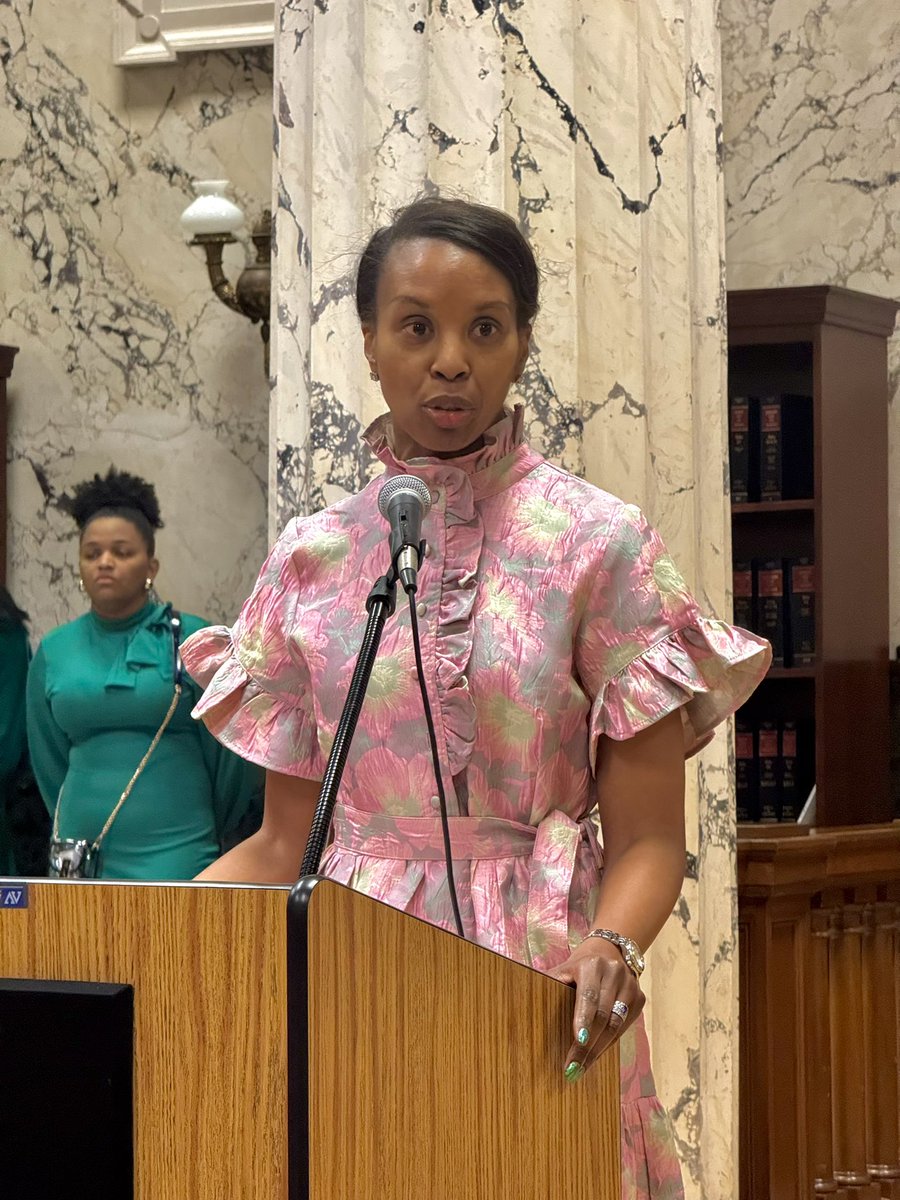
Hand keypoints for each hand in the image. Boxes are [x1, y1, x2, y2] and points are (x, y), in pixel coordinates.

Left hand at [549, 937, 644, 1080]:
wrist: (610, 951)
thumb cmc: (579, 966)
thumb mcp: (563, 969)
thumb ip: (551, 984)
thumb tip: (522, 1003)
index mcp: (592, 965)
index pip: (588, 995)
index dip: (583, 1018)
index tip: (579, 1040)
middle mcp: (614, 974)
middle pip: (603, 1016)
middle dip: (587, 1045)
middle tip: (572, 1068)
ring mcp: (630, 986)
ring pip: (616, 1026)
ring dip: (598, 1050)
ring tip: (581, 1068)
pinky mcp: (639, 999)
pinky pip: (623, 1028)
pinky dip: (608, 1044)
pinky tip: (594, 1056)